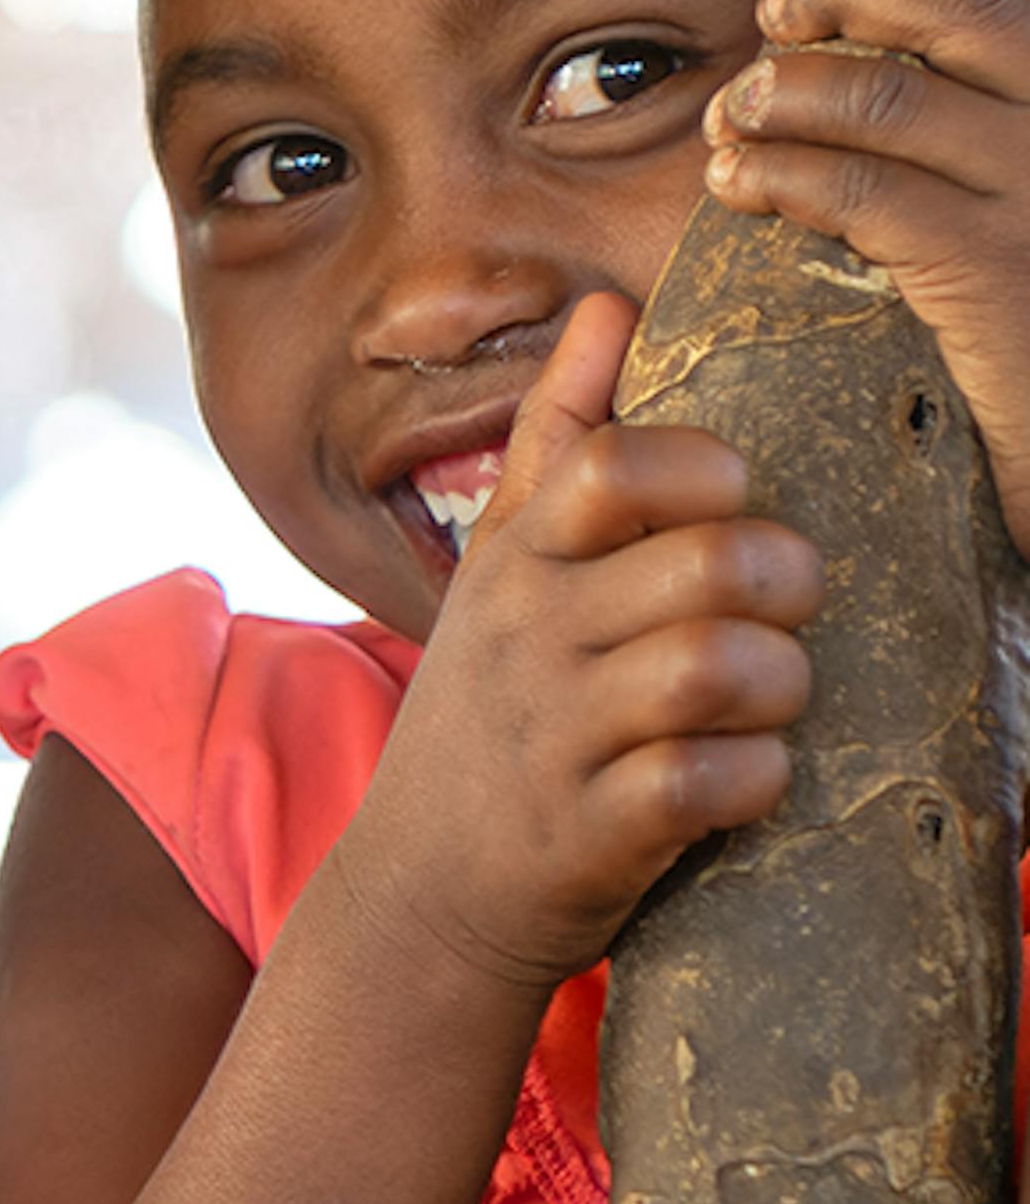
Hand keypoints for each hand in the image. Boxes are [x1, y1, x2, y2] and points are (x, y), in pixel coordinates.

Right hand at [348, 290, 819, 996]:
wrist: (420, 897)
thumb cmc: (490, 721)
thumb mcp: (498, 573)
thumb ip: (552, 441)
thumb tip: (609, 307)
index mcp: (515, 568)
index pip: (609, 468)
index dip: (704, 470)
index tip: (731, 502)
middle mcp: (528, 643)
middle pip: (701, 564)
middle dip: (782, 578)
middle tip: (784, 608)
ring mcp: (556, 740)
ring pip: (715, 667)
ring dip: (780, 680)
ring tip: (772, 696)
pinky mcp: (590, 833)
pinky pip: (705, 782)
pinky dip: (755, 777)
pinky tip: (748, 776)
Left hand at [705, 0, 1029, 552]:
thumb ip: (998, 138)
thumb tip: (919, 79)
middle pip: (971, 14)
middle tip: (777, 5)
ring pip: (894, 98)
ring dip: (791, 90)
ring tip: (734, 108)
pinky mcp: (996, 276)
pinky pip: (863, 194)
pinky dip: (783, 174)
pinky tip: (738, 180)